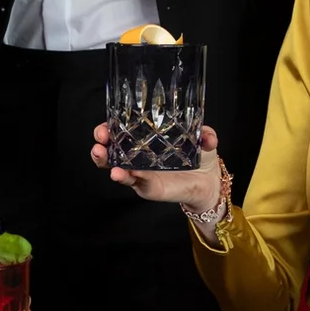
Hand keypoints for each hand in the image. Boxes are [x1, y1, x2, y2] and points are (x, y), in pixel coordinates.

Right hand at [90, 123, 221, 214]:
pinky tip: (123, 172)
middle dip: (101, 142)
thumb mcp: (202, 140)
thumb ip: (205, 135)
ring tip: (101, 155)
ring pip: (116, 168)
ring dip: (106, 162)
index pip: (122, 131)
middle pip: (111, 150)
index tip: (106, 123)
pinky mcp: (149, 188)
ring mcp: (141, 173)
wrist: (208, 184)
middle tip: (101, 137)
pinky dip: (129, 176)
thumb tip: (208, 137)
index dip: (110, 126)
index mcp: (146, 141)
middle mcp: (139, 157)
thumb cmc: (200, 158)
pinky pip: (136, 182)